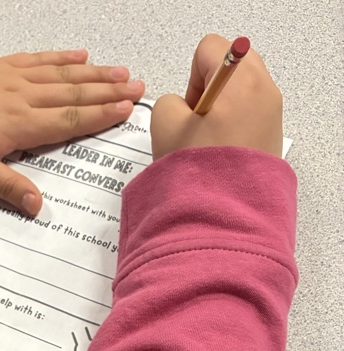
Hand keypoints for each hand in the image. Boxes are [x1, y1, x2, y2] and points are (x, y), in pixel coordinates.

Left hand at [0, 51, 144, 215]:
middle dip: (108, 91)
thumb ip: (7, 187)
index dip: (101, 115)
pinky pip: (39, 58)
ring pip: (62, 74)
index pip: (70, 120)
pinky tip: (80, 55)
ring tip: (120, 72)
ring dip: (94, 74)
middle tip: (137, 87)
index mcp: (21, 125)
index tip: (127, 109)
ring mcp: (13, 77)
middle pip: (74, 94)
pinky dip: (62, 57)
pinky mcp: (1, 66)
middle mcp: (23, 97)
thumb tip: (38, 206)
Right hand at [151, 35, 282, 158]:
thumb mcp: (163, 126)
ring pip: (240, 91)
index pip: (209, 50)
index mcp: (238, 78)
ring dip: (221, 108)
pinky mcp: (273, 134)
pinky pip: (250, 113)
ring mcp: (272, 112)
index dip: (191, 78)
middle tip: (197, 123)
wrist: (224, 215)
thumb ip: (168, 103)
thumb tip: (185, 110)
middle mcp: (263, 89)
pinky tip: (221, 153)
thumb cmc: (196, 169)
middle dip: (209, 89)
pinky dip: (234, 124)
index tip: (188, 110)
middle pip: (231, 65)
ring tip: (209, 142)